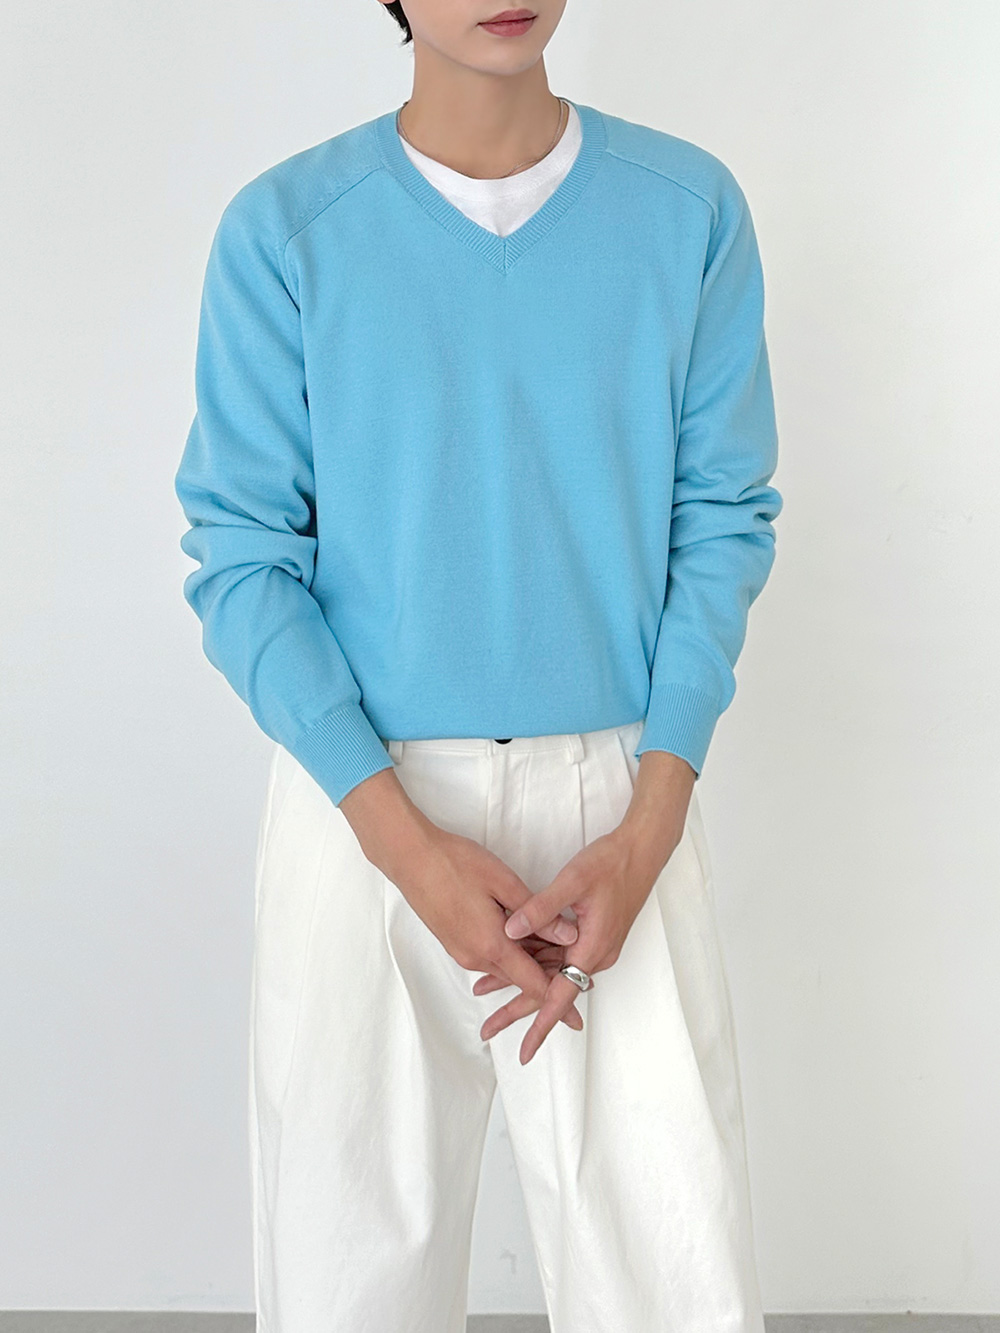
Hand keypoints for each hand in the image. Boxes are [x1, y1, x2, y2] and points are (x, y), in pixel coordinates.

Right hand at [340, 767, 584, 1030]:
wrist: (410, 858)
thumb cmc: (455, 864)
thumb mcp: (504, 883)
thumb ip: (538, 914)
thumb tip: (569, 936)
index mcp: (491, 946)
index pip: (533, 984)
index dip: (559, 998)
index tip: (578, 1015)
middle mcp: (475, 957)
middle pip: (521, 978)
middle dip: (549, 974)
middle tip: (579, 965)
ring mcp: (462, 951)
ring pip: (506, 966)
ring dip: (530, 960)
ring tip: (557, 946)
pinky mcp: (455, 942)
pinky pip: (491, 956)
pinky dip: (512, 951)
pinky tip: (525, 934)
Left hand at [482, 748, 695, 1062]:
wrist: (643, 850)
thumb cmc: (612, 862)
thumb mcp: (573, 881)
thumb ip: (541, 908)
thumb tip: (509, 930)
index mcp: (591, 948)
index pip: (561, 997)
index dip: (539, 1025)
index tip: (525, 1051)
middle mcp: (595, 954)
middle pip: (552, 992)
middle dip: (518, 1011)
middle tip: (487, 1029)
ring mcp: (595, 946)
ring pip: (553, 973)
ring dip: (522, 982)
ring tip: (484, 990)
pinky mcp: (593, 935)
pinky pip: (561, 956)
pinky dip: (536, 961)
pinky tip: (513, 960)